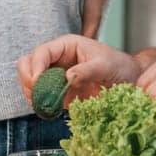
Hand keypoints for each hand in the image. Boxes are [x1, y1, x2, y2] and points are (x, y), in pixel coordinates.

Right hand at [18, 34, 142, 106]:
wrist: (127, 81)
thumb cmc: (118, 66)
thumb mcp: (106, 66)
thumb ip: (88, 70)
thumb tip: (68, 77)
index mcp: (67, 46)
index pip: (43, 52)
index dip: (36, 65)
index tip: (36, 81)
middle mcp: (58, 59)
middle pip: (29, 63)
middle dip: (27, 78)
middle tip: (34, 93)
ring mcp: (56, 76)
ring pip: (31, 80)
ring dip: (30, 92)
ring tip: (40, 103)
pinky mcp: (59, 92)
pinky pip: (41, 96)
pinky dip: (39, 103)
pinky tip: (47, 109)